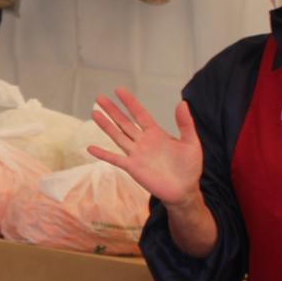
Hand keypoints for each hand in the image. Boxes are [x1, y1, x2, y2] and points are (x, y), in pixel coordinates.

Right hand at [89, 87, 203, 211]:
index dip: (130, 102)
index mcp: (156, 133)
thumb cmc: (189, 167)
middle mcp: (143, 141)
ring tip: (94, 113)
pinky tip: (90, 148)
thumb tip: (182, 103)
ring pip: (117, 136)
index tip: (119, 90)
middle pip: (124, 122)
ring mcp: (136, 154)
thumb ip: (185, 124)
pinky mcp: (132, 168)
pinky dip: (103, 154)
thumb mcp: (191, 143)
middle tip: (99, 98)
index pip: (140, 114)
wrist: (183, 191)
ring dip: (106, 126)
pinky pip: (115, 159)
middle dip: (112, 110)